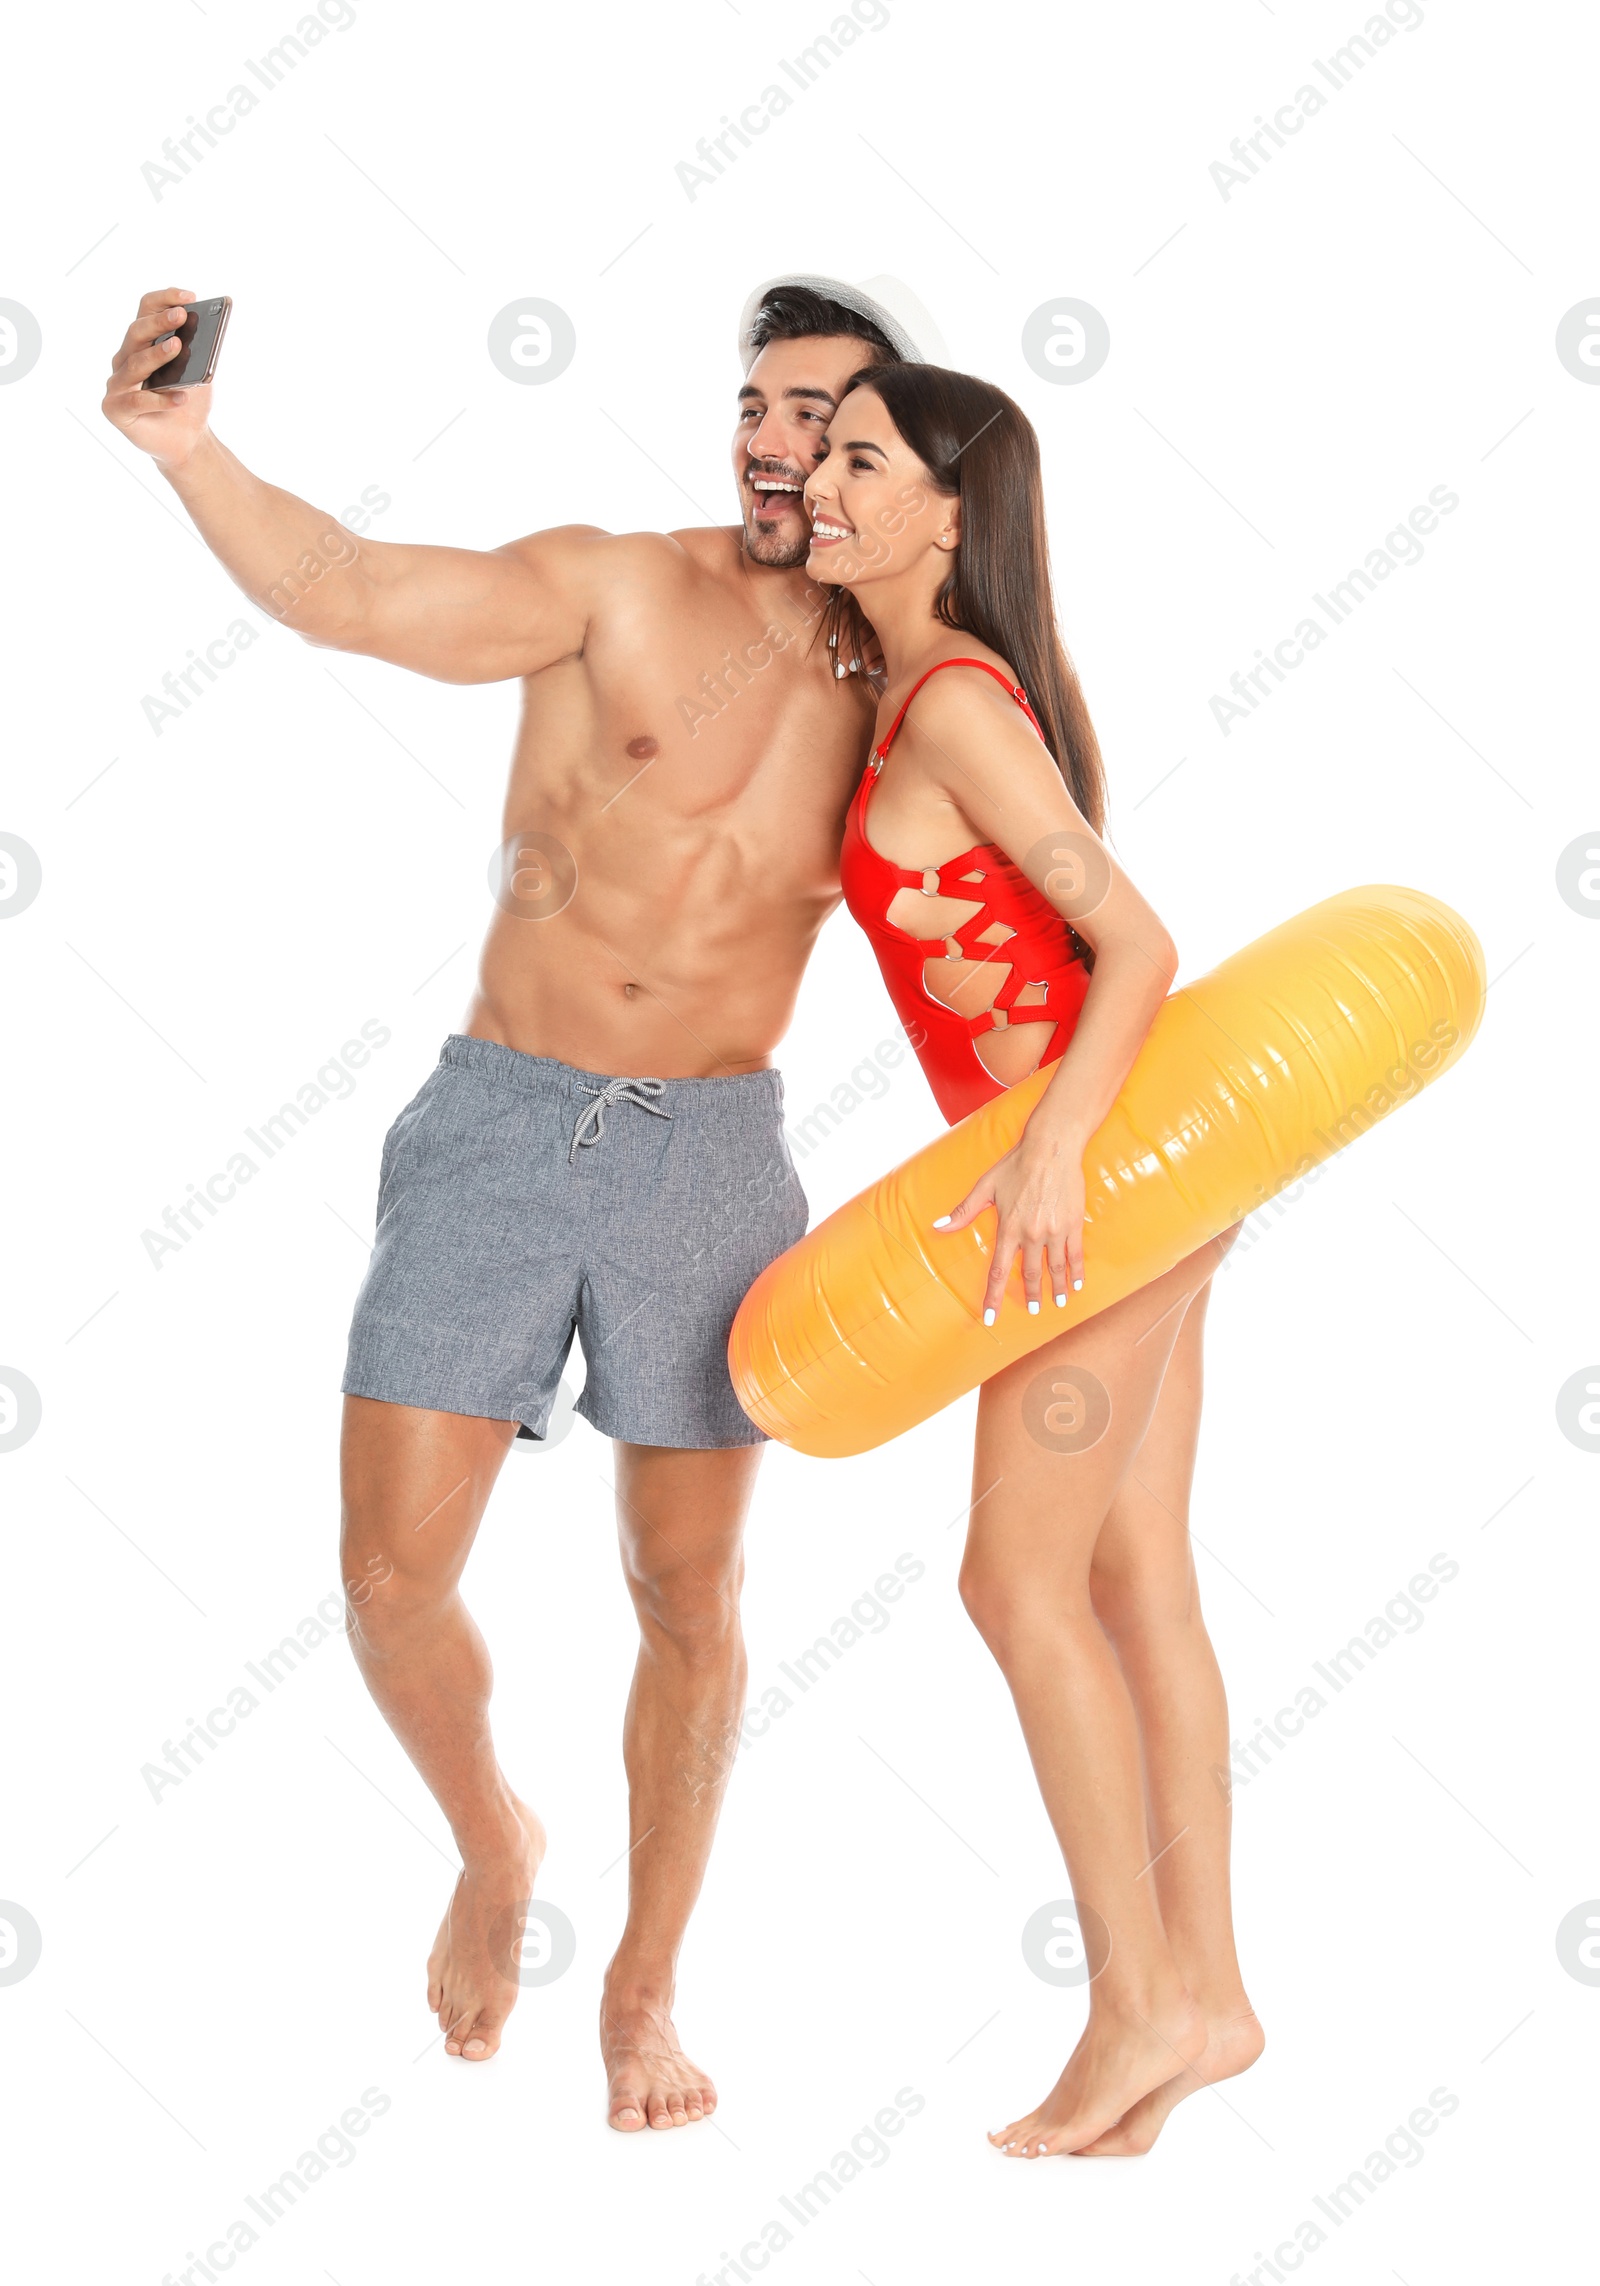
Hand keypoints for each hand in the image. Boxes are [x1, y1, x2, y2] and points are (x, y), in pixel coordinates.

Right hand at [102, 288, 213, 467]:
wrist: (188, 442)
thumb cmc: (189, 401)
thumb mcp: (198, 372)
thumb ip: (197, 351)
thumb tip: (205, 328)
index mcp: (141, 343)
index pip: (145, 310)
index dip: (165, 299)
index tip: (190, 296)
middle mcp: (124, 358)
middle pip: (136, 333)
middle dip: (159, 322)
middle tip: (181, 315)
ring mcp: (117, 384)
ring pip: (135, 364)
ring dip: (157, 356)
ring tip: (178, 347)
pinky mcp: (115, 409)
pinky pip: (138, 401)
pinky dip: (161, 400)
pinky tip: (181, 397)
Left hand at [934, 1127, 1086, 1322]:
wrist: (1052, 1148)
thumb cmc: (1017, 1164)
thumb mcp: (986, 1186)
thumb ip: (964, 1211)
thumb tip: (938, 1226)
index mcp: (1009, 1228)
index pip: (999, 1271)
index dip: (994, 1296)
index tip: (989, 1318)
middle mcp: (1032, 1234)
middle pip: (1031, 1274)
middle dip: (1031, 1295)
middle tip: (1032, 1310)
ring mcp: (1054, 1231)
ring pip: (1055, 1269)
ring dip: (1056, 1289)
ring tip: (1057, 1303)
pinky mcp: (1072, 1224)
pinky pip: (1075, 1255)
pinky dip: (1076, 1272)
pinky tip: (1077, 1284)